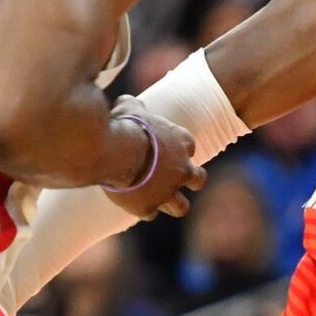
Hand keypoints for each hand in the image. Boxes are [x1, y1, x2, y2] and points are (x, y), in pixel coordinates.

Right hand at [103, 105, 205, 219]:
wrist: (117, 153)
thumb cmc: (126, 126)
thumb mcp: (129, 108)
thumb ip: (133, 106)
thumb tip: (126, 101)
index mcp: (181, 142)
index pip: (189, 146)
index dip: (178, 148)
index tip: (165, 148)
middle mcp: (182, 170)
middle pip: (199, 179)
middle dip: (190, 180)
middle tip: (175, 177)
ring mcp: (167, 192)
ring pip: (182, 207)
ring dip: (173, 203)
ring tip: (159, 199)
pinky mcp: (148, 208)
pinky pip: (151, 213)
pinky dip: (144, 209)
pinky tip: (134, 203)